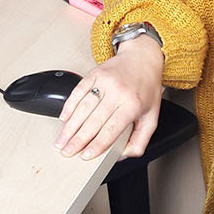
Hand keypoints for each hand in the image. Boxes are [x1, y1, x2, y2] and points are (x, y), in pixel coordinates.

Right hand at [55, 35, 164, 160]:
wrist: (143, 57)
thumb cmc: (146, 87)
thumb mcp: (152, 116)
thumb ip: (140, 139)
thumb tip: (124, 155)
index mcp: (133, 104)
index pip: (111, 129)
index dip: (97, 144)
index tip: (85, 155)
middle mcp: (118, 92)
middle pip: (94, 120)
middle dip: (78, 140)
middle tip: (67, 152)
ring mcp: (105, 81)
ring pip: (83, 107)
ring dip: (70, 126)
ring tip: (62, 140)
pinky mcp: (95, 73)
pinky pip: (78, 91)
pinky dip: (69, 105)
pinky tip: (64, 118)